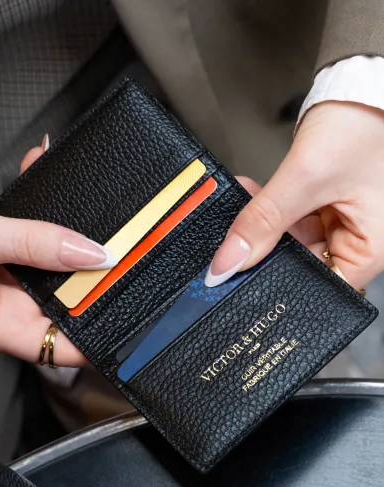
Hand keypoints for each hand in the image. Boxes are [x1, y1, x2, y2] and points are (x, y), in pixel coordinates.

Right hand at [0, 136, 116, 364]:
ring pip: (50, 265)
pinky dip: (42, 210)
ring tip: (107, 219)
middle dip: (97, 274)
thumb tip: (91, 252)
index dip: (100, 336)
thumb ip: (31, 243)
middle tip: (132, 252)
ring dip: (73, 236)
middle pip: (65, 299)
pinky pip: (29, 237)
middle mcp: (0, 306)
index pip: (61, 344)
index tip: (137, 320)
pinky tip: (49, 180)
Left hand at [206, 101, 383, 288]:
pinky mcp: (322, 209)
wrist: (357, 88)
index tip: (242, 274)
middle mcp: (356, 241)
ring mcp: (338, 224)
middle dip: (265, 246)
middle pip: (300, 263)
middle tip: (234, 237)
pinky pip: (288, 219)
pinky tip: (251, 194)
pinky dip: (268, 208)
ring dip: (262, 223)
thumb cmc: (360, 127)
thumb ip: (265, 220)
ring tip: (243, 203)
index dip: (279, 281)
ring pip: (289, 240)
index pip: (318, 285)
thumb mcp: (306, 178)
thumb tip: (231, 260)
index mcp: (371, 248)